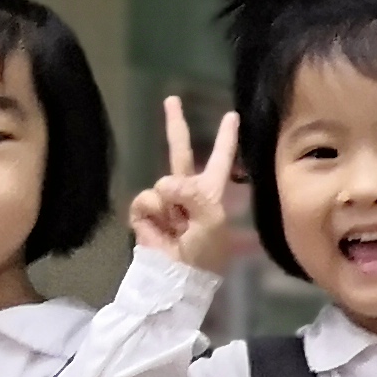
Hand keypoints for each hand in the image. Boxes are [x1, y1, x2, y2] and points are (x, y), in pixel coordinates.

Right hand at [131, 99, 250, 274]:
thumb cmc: (204, 253)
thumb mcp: (211, 223)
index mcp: (212, 193)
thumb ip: (194, 195)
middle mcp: (188, 192)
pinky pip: (145, 200)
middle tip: (171, 99)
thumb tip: (165, 183)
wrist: (176, 278)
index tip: (232, 115)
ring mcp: (165, 201)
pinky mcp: (144, 212)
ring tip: (177, 229)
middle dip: (175, 125)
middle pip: (179, 151)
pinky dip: (152, 214)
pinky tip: (159, 230)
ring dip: (169, 207)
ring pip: (161, 185)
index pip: (220, 159)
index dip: (226, 138)